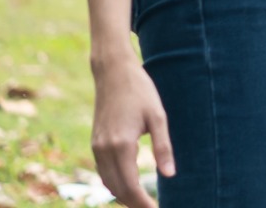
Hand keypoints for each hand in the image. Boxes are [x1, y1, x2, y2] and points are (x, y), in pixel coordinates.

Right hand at [89, 52, 172, 207]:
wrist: (113, 72)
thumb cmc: (140, 91)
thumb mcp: (158, 116)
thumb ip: (163, 147)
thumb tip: (170, 175)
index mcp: (121, 145)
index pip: (130, 187)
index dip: (143, 203)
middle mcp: (104, 150)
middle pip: (117, 189)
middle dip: (134, 204)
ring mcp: (97, 147)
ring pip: (108, 182)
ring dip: (124, 196)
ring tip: (143, 202)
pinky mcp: (95, 143)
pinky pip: (103, 172)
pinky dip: (115, 183)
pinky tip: (129, 185)